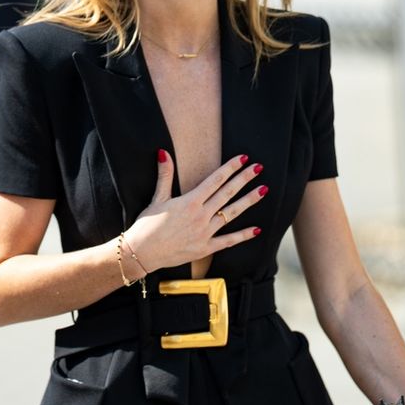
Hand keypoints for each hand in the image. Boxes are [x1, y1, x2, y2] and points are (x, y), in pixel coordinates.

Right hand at [124, 150, 265, 272]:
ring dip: (248, 201)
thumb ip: (165, 175)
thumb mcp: (157, 198)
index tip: (242, 158)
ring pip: (231, 214)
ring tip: (263, 191)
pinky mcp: (205, 248)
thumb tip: (164, 153)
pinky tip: (256, 230)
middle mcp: (200, 215)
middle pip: (227, 193)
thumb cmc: (147, 224)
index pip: (215, 180)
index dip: (229, 168)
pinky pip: (228, 240)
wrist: (142, 252)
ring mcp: (205, 232)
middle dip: (244, 179)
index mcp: (189, 201)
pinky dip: (242, 236)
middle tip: (258, 168)